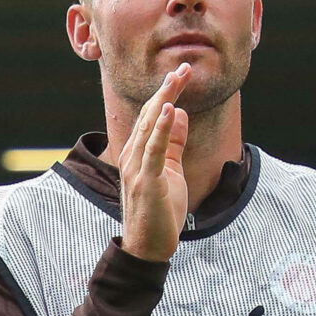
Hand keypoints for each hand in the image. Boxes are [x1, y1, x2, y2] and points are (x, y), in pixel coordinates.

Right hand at [118, 62, 194, 263]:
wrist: (148, 247)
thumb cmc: (159, 211)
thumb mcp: (171, 170)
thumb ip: (174, 143)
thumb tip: (180, 114)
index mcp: (137, 154)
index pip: (152, 117)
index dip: (166, 93)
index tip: (181, 74)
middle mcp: (132, 157)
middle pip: (150, 116)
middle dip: (166, 90)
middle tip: (182, 67)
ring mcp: (136, 169)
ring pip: (150, 128)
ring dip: (163, 101)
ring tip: (176, 79)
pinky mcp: (146, 182)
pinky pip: (155, 150)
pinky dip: (162, 128)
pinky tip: (169, 110)